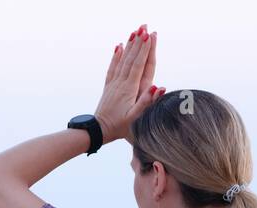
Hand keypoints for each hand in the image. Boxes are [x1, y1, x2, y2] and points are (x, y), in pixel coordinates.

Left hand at [94, 24, 161, 143]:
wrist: (99, 131)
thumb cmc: (120, 127)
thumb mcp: (135, 118)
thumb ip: (146, 102)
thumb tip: (158, 87)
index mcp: (129, 89)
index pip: (139, 65)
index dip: (145, 50)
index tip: (150, 36)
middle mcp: (121, 83)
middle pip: (131, 59)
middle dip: (139, 42)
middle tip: (144, 27)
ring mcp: (114, 84)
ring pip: (122, 60)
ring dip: (129, 45)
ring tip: (134, 31)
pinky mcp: (109, 87)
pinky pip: (113, 68)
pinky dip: (116, 56)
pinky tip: (119, 46)